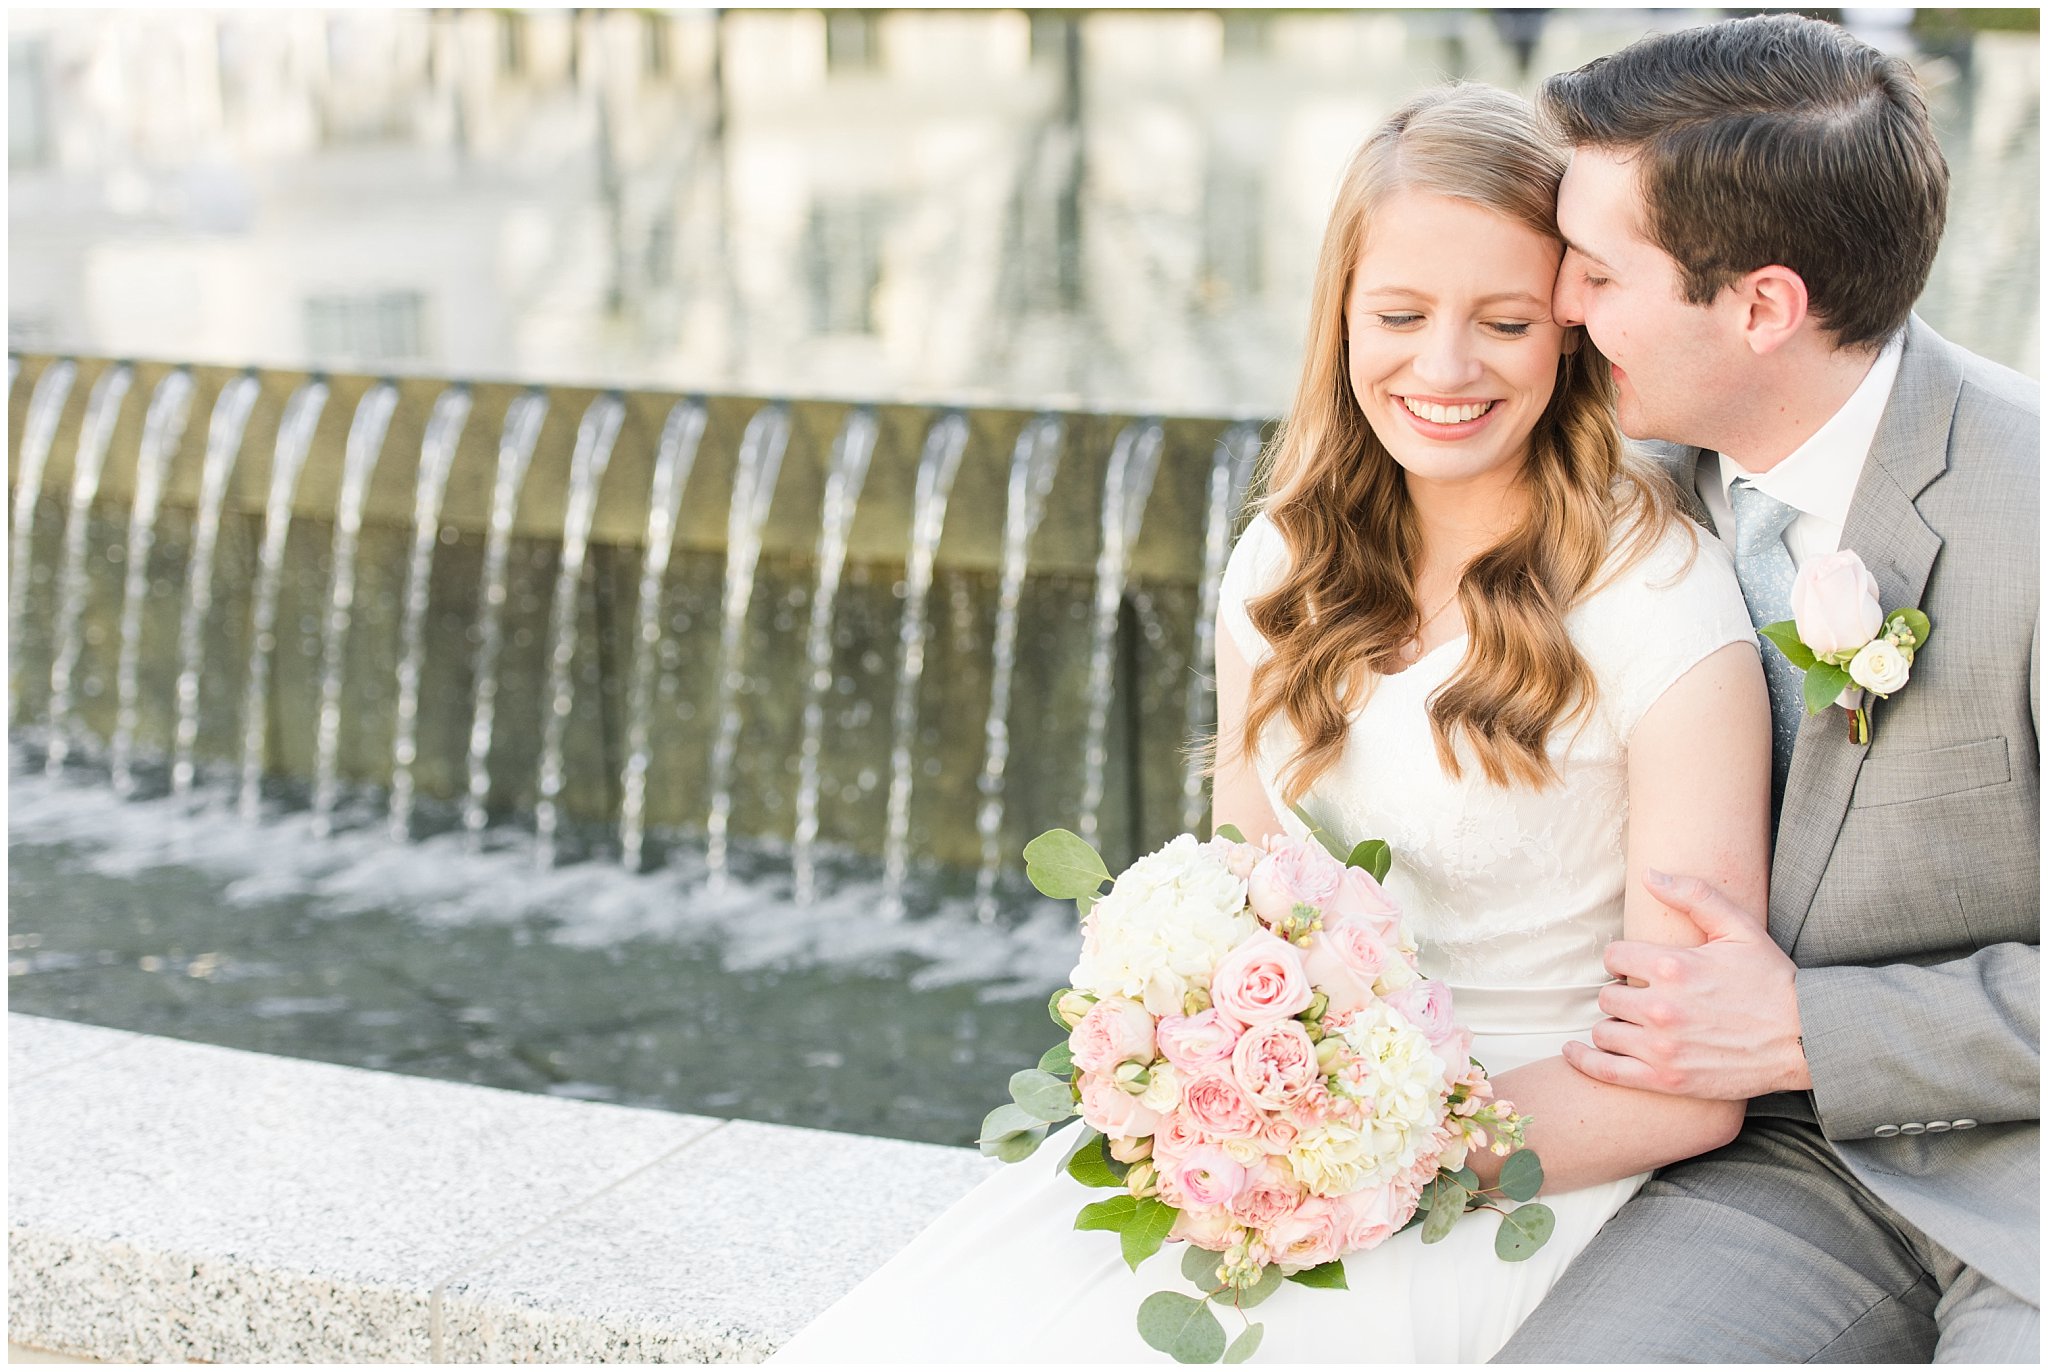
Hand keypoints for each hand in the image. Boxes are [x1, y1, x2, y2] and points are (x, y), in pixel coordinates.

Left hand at [1562, 869, 1810, 1100]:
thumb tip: (1650, 874)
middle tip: (1638, 999)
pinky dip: (1584, 1060)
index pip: (1613, 957)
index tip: (1634, 968)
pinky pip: (1606, 1070)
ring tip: (1628, 1025)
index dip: (1622, 961)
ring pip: (1604, 1031)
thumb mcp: (1740, 928)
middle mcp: (1661, 1007)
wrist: (1806, 1039)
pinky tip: (1574, 1052)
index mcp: (1673, 966)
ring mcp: (1662, 1047)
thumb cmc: (1772, 981)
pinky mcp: (1667, 1079)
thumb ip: (1693, 895)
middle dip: (1619, 994)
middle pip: (1606, 996)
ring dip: (1612, 1026)